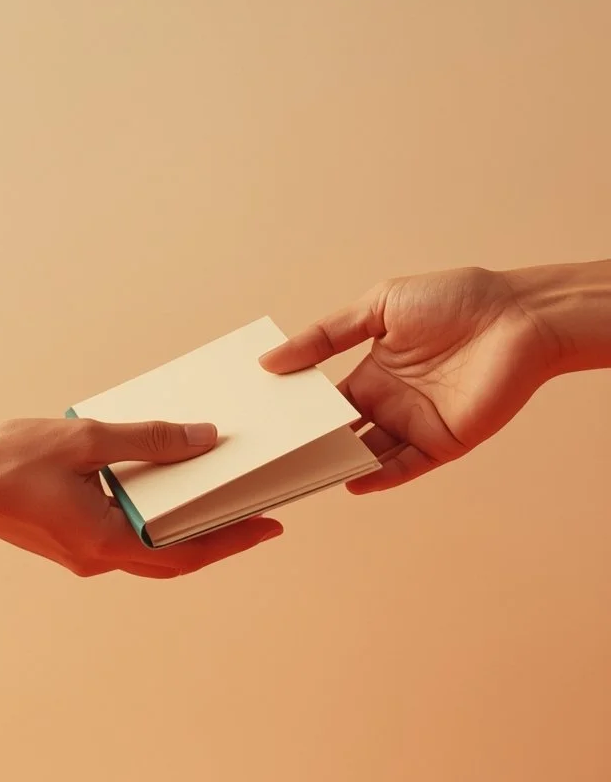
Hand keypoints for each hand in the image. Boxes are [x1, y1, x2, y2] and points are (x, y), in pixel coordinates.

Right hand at [0, 416, 282, 575]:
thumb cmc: (12, 459)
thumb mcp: (89, 440)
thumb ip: (150, 440)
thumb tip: (205, 439)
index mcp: (107, 542)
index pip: (188, 553)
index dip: (234, 541)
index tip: (271, 526)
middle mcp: (99, 559)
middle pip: (175, 559)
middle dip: (220, 538)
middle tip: (258, 515)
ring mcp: (84, 555)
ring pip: (151, 550)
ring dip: (186, 530)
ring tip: (218, 498)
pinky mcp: (72, 542)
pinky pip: (126, 536)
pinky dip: (153, 520)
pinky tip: (163, 488)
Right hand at [261, 266, 558, 492]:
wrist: (516, 315)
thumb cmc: (454, 300)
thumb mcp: (379, 306)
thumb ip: (325, 335)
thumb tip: (271, 360)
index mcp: (373, 372)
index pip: (327, 402)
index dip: (300, 413)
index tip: (265, 424)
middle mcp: (391, 403)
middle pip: (343, 435)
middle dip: (313, 448)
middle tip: (275, 460)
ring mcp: (416, 425)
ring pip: (368, 455)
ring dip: (340, 466)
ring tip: (303, 475)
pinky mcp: (443, 443)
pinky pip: (404, 468)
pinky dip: (378, 478)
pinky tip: (351, 481)